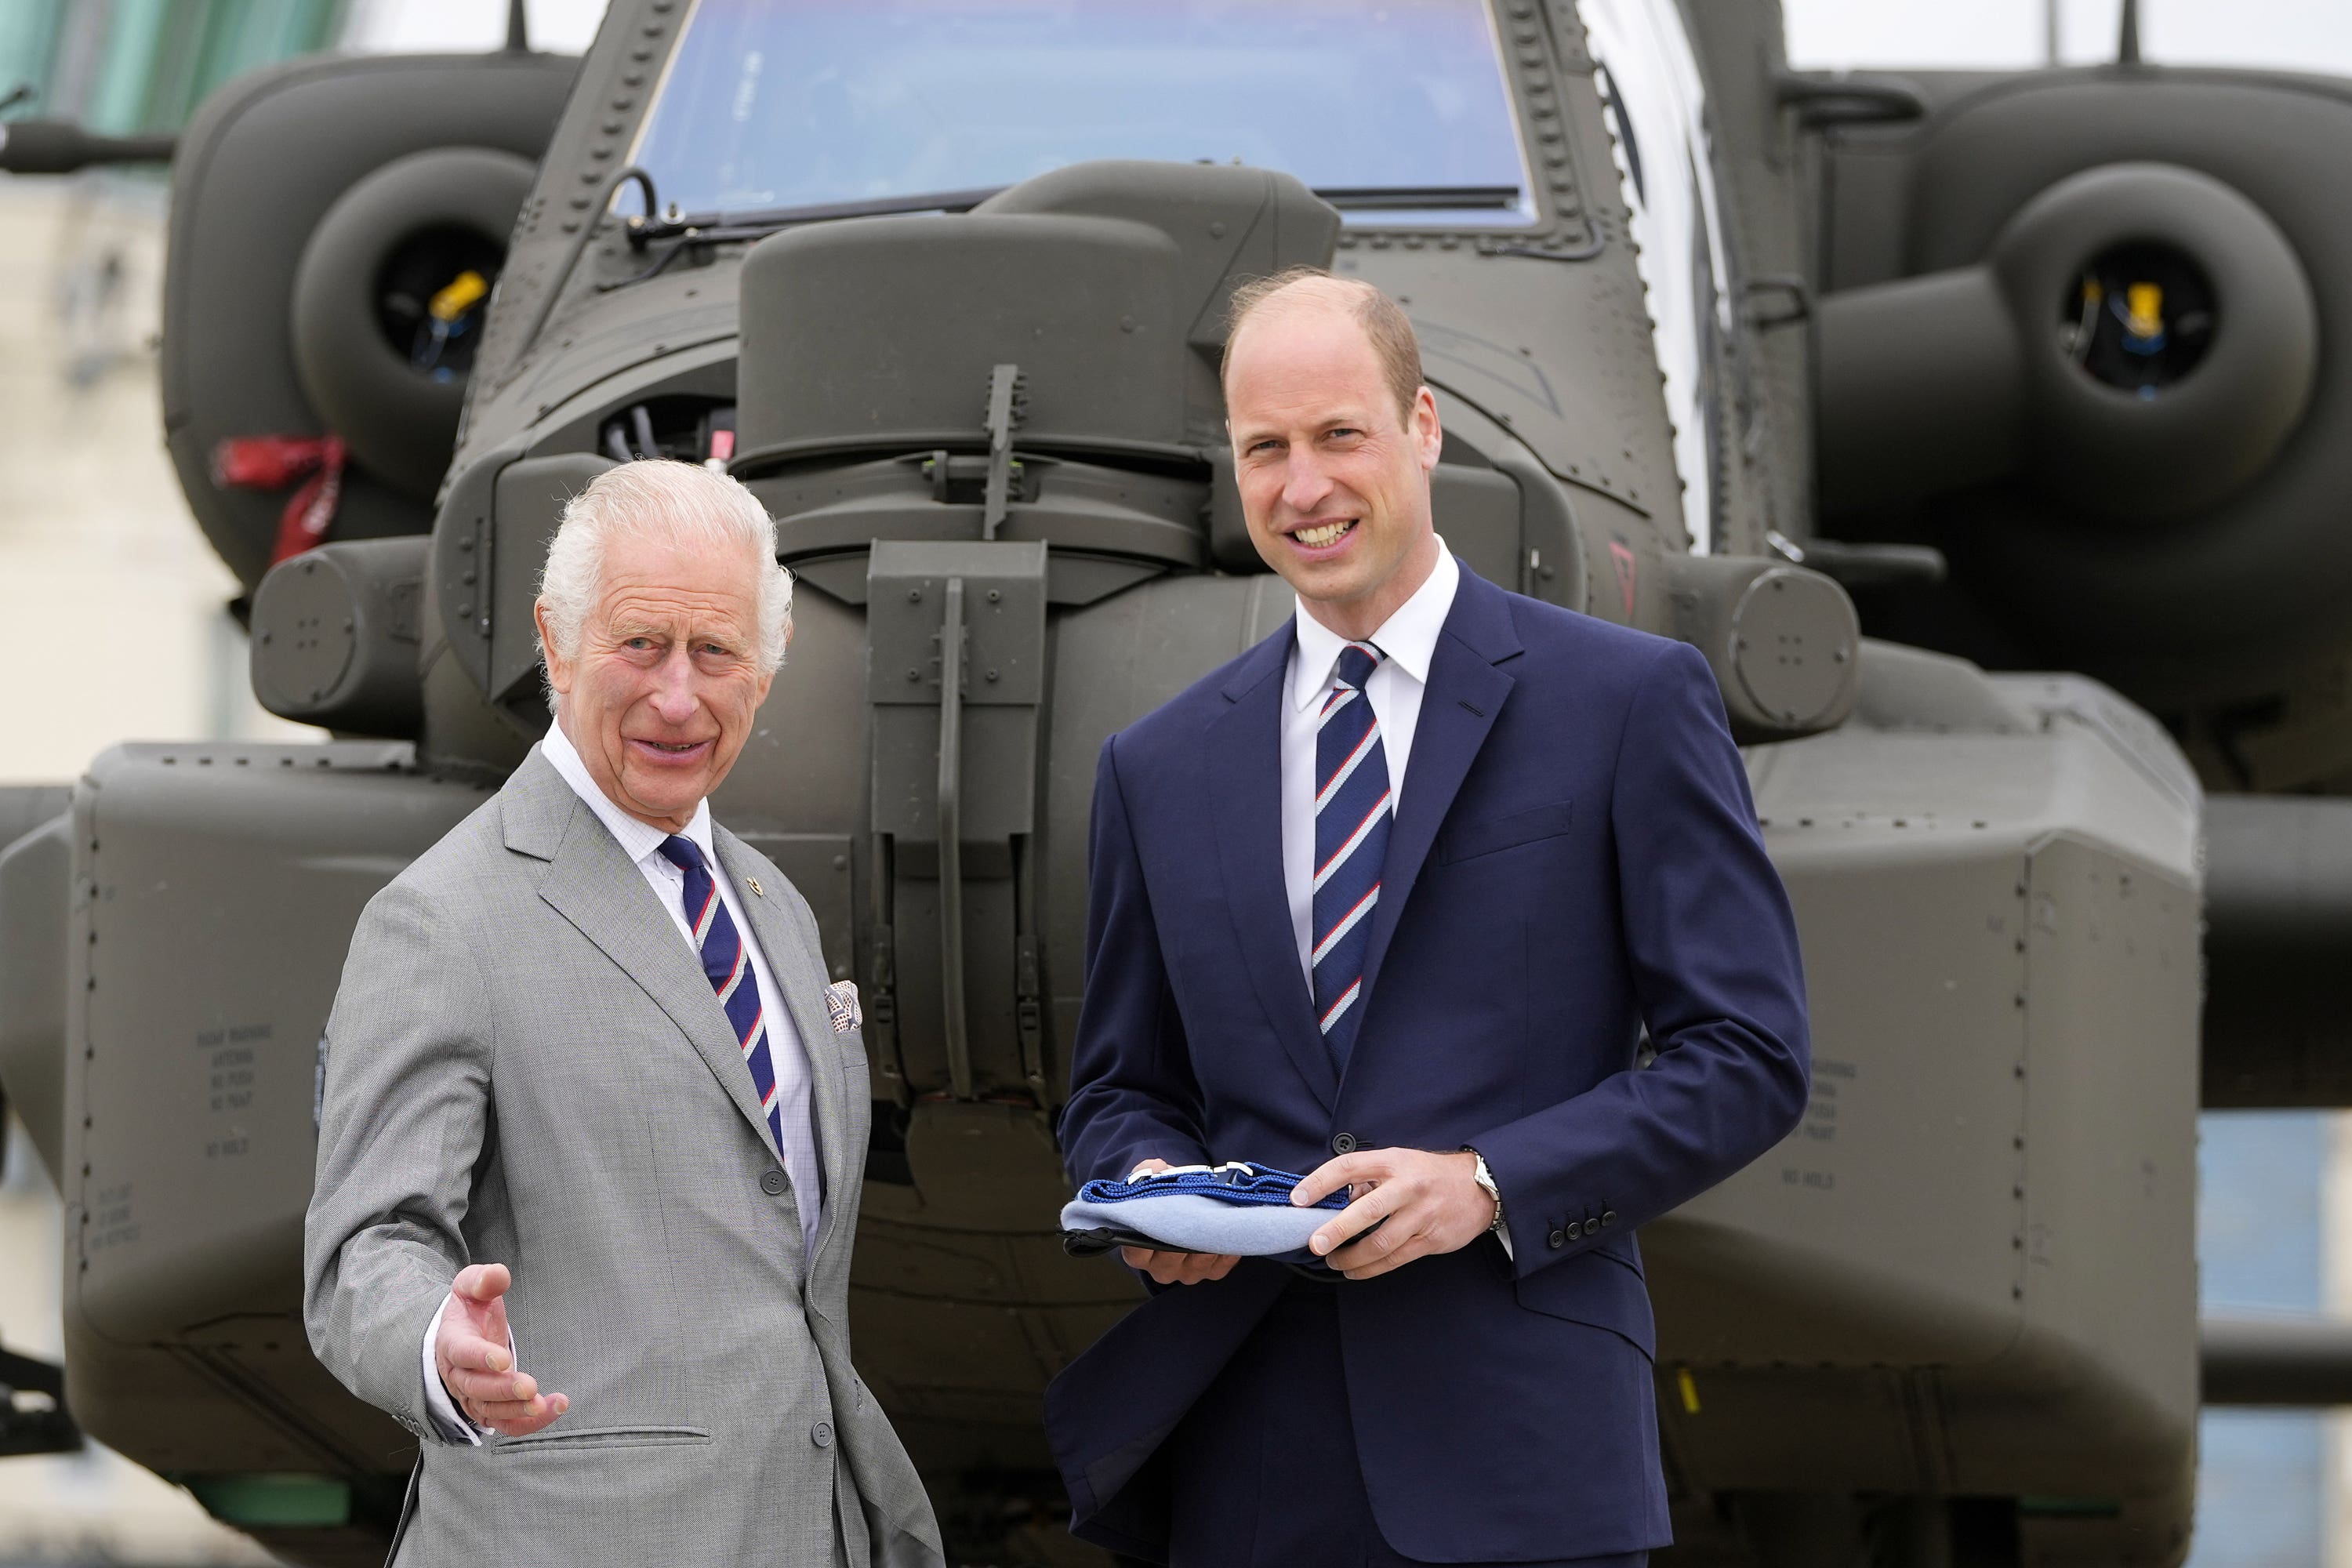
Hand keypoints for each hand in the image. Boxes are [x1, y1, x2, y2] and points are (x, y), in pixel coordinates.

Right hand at [435, 1263, 568, 1435]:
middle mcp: (458, 1374)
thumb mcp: (471, 1286)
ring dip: (516, 1411)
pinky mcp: (487, 1408)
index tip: (503, 1358)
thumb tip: (497, 1274)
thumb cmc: (469, 1309)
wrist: (461, 1334)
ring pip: (489, 1410)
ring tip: (543, 1404)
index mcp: (452, 1342)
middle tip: (530, 1387)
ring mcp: (471, 1395)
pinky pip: (504, 1423)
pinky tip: (553, 1410)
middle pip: (475, 1388)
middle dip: (502, 1390)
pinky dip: (527, 1423)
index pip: (461, 1352)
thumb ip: (482, 1279)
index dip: (480, 1357)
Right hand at [1115, 1158, 1240, 1285]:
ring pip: (1198, 1262)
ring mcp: (1186, 1273)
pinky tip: (1227, 1229)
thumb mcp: (1149, 1181)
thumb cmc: (1163, 1198)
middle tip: (1194, 1211)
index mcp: (1138, 1252)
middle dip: (1183, 1234)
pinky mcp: (1211, 1272)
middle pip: (1170, 1257)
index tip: (1159, 1214)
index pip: (1135, 1251)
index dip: (1147, 1234)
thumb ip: (1147, 1173)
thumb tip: (1157, 1168)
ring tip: (1213, 1216)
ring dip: (1207, 1240)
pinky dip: (1226, 1248)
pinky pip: (1220, 1265)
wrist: (1184, 1206)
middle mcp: (1161, 1268)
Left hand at [1293, 1148, 1496, 1280]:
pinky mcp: (1431, 1240)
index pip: (1349, 1167)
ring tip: (1332, 1260)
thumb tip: (1337, 1201)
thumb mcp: (1399, 1162)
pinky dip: (1370, 1269)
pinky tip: (1355, 1271)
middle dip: (1337, 1230)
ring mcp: (1421, 1215)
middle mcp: (1407, 1187)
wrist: (1480, 1187)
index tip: (1298, 1198)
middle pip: (1367, 1211)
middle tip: (1315, 1244)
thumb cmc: (1429, 1174)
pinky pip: (1395, 1259)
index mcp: (1393, 1162)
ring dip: (1351, 1257)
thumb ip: (1369, 1179)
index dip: (1320, 1182)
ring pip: (1381, 1243)